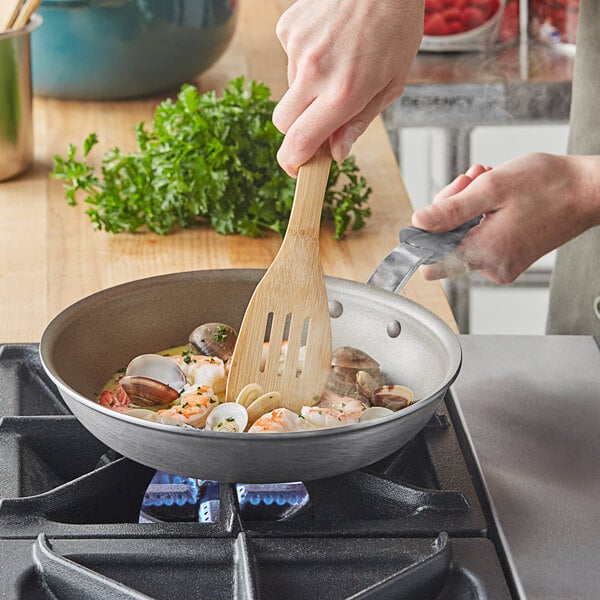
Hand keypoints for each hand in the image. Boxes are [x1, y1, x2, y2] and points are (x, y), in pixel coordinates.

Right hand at [273, 0, 423, 175]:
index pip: (299, 143)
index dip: (293, 162)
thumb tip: (336, 152)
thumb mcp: (391, 83)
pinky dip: (306, 59)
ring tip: (338, 62)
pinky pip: (290, 59)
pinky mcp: (287, 28)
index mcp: (343, 93)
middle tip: (320, 120)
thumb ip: (360, 121)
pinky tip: (329, 41)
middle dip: (297, 130)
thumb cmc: (396, 27)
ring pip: (290, 90)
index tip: (297, 167)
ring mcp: (297, 48)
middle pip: (283, 124)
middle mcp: (314, 72)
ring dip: (308, 89)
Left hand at [411, 153, 599, 282]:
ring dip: (468, 206)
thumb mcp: (492, 188)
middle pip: (446, 244)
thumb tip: (420, 222)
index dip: (424, 238)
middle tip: (470, 182)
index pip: (432, 264)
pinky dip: (482, 215)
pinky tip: (497, 197)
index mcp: (485, 252)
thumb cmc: (550, 185)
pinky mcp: (510, 258)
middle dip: (452, 208)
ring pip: (463, 237)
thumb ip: (450, 209)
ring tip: (488, 183)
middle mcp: (492, 266)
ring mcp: (502, 264)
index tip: (430, 215)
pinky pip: (480, 237)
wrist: (589, 191)